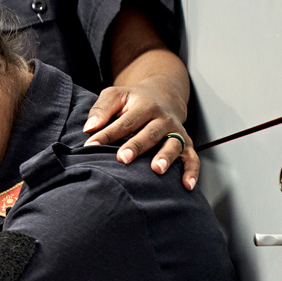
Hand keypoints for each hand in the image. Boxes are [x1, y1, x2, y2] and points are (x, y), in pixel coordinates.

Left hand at [83, 82, 199, 190]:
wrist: (164, 95)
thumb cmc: (133, 101)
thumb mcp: (116, 96)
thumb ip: (102, 109)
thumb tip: (89, 128)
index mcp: (145, 106)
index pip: (125, 122)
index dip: (108, 134)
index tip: (91, 145)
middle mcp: (163, 119)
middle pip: (150, 133)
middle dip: (137, 146)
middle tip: (122, 158)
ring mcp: (176, 132)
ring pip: (173, 145)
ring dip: (165, 157)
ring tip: (156, 169)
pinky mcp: (186, 144)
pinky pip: (191, 158)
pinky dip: (191, 171)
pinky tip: (186, 186)